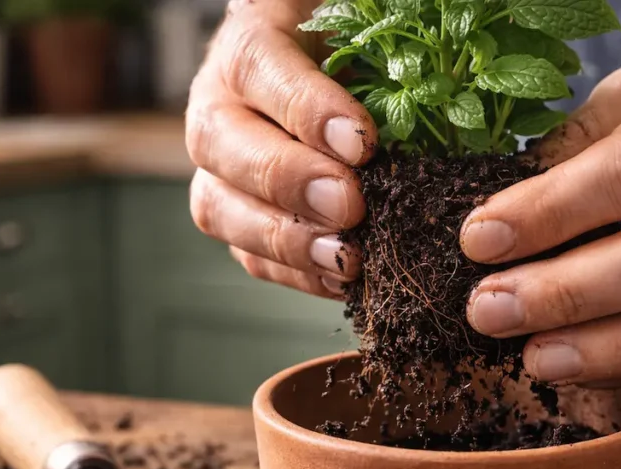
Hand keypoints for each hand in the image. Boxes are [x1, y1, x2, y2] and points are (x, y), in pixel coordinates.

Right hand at [186, 0, 375, 297]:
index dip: (306, 110)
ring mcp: (220, 168)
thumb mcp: (367, 35)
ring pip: (219, 208)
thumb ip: (385, 55)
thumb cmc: (365, 51)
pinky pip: (250, 255)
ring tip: (344, 258)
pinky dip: (295, 274)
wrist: (345, 82)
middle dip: (288, 181)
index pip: (259, 66)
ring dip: (284, 240)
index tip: (362, 144)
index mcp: (251, 41)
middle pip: (220, 143)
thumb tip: (400, 116)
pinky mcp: (241, 218)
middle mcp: (219, 103)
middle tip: (349, 205)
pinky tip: (343, 281)